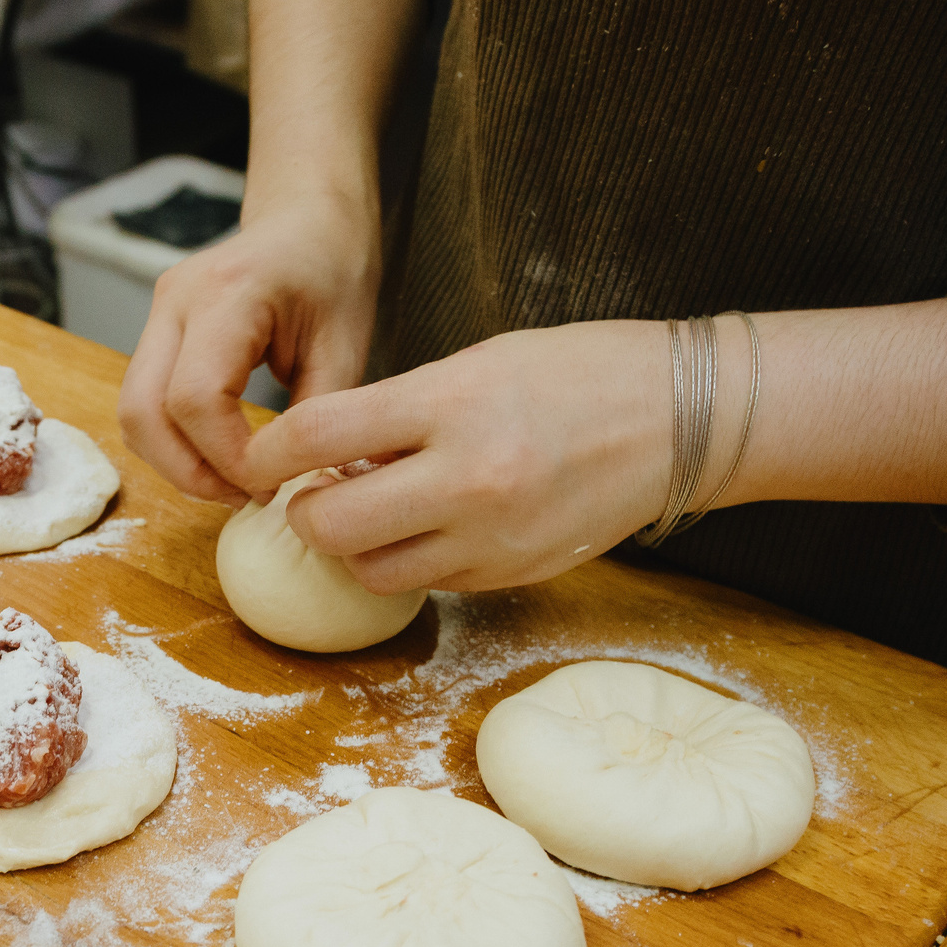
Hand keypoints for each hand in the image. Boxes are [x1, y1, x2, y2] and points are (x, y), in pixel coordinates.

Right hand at [117, 194, 380, 504]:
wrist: (308, 219)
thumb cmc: (334, 269)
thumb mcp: (347, 344)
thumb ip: (318, 417)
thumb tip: (297, 486)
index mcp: (228, 292)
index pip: (195, 398)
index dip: (226, 458)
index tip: (272, 483)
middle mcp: (176, 300)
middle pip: (143, 411)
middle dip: (187, 471)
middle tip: (244, 497)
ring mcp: (157, 314)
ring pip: (132, 414)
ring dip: (174, 463)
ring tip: (233, 483)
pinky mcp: (156, 332)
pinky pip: (143, 403)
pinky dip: (172, 442)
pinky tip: (219, 456)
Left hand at [237, 321, 674, 592]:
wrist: (682, 418)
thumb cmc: (577, 372)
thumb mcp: (476, 363)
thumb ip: (397, 410)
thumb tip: (326, 457)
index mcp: (452, 405)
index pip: (317, 436)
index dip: (270, 451)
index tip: (263, 454)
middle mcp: (467, 479)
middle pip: (328, 523)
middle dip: (304, 510)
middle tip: (313, 490)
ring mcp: (491, 538)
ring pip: (369, 572)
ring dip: (351, 546)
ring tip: (371, 508)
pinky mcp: (510, 574)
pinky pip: (425, 584)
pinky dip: (405, 561)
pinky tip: (421, 525)